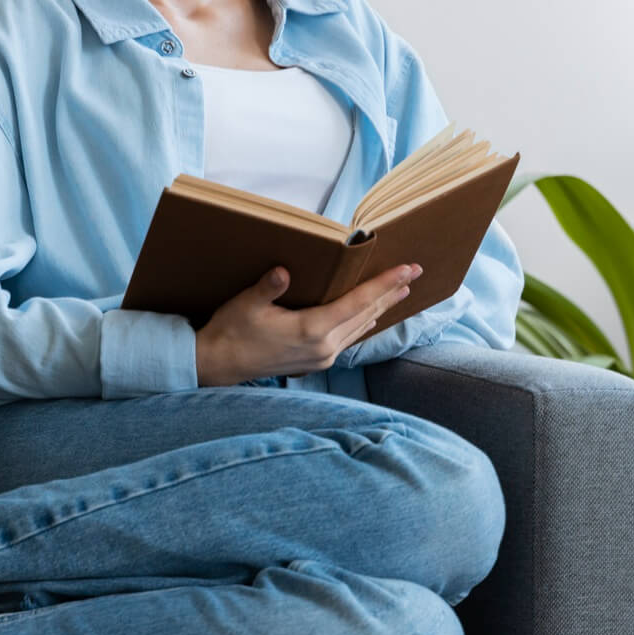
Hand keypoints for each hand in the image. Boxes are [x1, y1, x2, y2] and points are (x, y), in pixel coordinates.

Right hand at [194, 261, 423, 387]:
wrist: (219, 364)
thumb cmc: (232, 331)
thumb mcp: (247, 304)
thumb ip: (269, 287)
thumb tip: (284, 271)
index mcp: (312, 330)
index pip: (357, 302)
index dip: (383, 284)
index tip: (406, 270)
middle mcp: (324, 347)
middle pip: (366, 315)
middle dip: (391, 293)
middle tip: (414, 273)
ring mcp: (322, 357)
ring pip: (360, 327)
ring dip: (381, 308)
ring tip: (400, 292)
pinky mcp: (317, 362)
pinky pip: (349, 338)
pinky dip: (364, 322)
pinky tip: (371, 317)